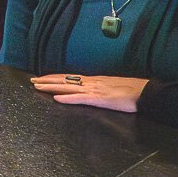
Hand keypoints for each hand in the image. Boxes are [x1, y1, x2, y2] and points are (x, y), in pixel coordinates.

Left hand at [30, 74, 148, 112]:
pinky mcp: (100, 99)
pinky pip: (81, 98)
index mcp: (94, 80)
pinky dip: (68, 98)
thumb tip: (90, 90)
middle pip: (65, 80)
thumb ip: (99, 88)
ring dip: (51, 87)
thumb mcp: (111, 87)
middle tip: (32, 81)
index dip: (54, 77)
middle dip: (47, 80)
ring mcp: (95, 90)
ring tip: (38, 86)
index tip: (41, 77)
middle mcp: (91, 82)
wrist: (145, 92)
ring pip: (68, 87)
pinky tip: (57, 99)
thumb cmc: (131, 91)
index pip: (69, 77)